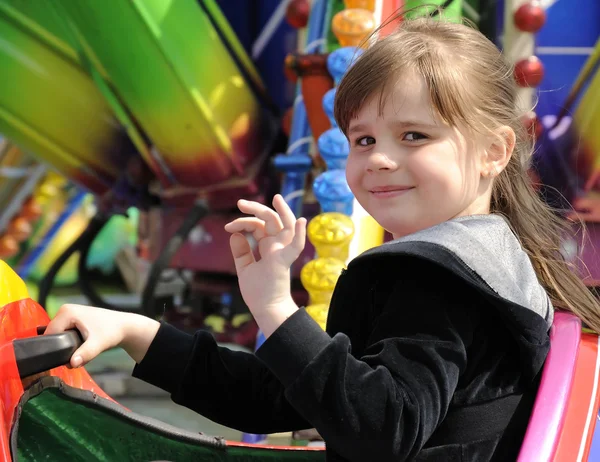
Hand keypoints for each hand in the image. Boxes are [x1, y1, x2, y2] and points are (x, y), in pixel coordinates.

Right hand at [45, 304, 159, 366]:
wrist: (124, 327)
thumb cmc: (112, 332)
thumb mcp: (98, 344)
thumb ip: (85, 354)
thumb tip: (72, 363)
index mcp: (66, 312)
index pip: (50, 334)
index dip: (55, 348)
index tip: (64, 359)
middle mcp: (65, 309)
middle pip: (53, 334)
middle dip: (61, 347)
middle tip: (74, 357)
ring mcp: (69, 312)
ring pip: (58, 334)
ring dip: (66, 345)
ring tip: (79, 352)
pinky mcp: (73, 317)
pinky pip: (64, 332)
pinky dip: (70, 340)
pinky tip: (80, 346)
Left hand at [224, 195, 305, 332]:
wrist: (265, 309)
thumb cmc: (257, 291)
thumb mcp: (245, 268)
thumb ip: (242, 252)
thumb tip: (235, 235)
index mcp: (268, 246)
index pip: (257, 225)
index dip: (243, 222)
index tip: (228, 227)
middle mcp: (276, 245)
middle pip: (270, 219)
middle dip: (256, 208)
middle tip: (240, 202)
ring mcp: (282, 251)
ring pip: (285, 225)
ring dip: (282, 211)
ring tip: (276, 198)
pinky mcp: (284, 260)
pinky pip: (295, 246)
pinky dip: (300, 234)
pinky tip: (300, 220)